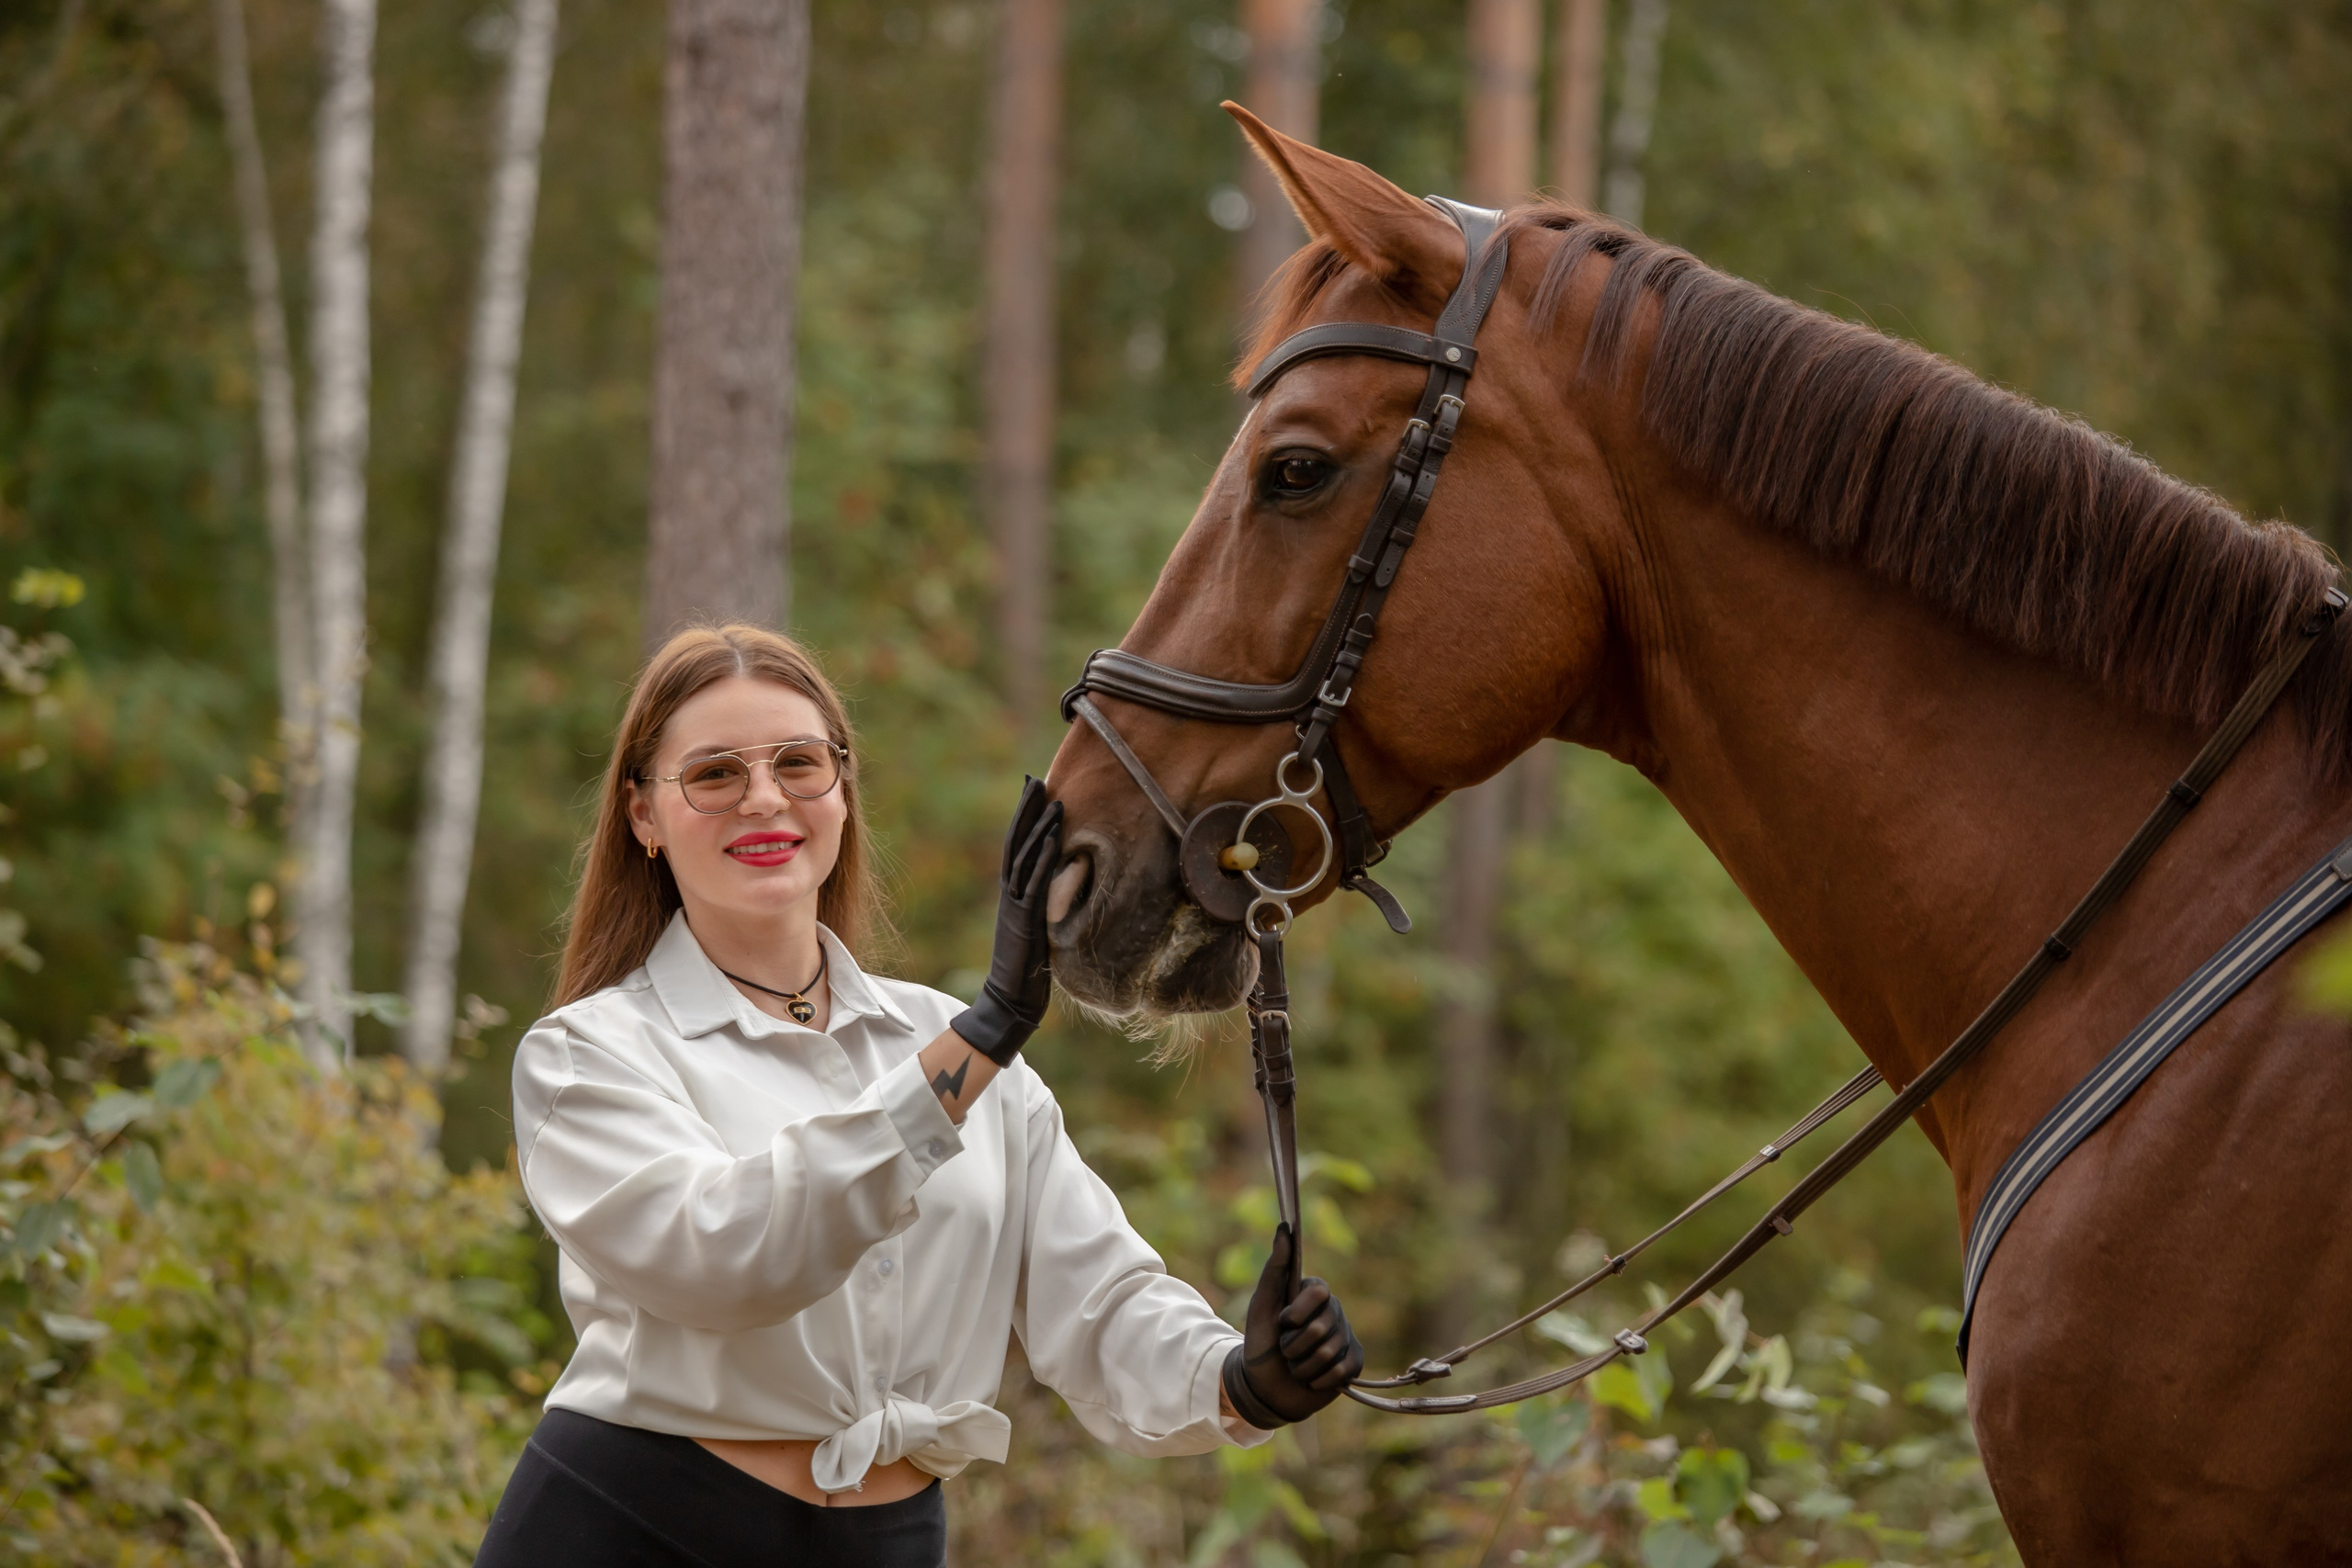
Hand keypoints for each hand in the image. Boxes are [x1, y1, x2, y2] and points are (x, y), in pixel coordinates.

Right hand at [949, 777, 1061, 1066]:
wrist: (1010, 1002)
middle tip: (1034, 779)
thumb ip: (1043, 908)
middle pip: (1015, 843)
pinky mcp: (1026, 919)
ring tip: (1050, 798)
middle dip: (1026, 810)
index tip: (1033, 791)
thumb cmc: (1027, 972)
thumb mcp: (1038, 930)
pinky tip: (1052, 836)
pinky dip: (1043, 856)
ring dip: (1037, 826)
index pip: (1016, 848)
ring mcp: (1015, 906)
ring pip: (1023, 857)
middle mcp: (1010, 895)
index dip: (1024, 819)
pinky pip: (1035, 881)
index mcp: (1012, 896)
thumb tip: (1062, 890)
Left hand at [1220, 1224, 1363, 1428]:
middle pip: (1321, 1328)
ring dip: (1302, 1366)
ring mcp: (1346, 1338)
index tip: (1283, 1322)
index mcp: (1314, 1294)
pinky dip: (1318, 1380)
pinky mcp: (1353, 1364)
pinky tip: (1311, 1379)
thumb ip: (1275, 1268)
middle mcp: (1333, 1312)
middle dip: (1294, 1345)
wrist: (1264, 1389)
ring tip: (1296, 1365)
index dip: (1297, 1312)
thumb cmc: (1260, 1343)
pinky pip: (1342, 1371)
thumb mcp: (1261, 1306)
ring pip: (1330, 1353)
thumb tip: (1283, 1228)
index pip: (1319, 1292)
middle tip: (1285, 1349)